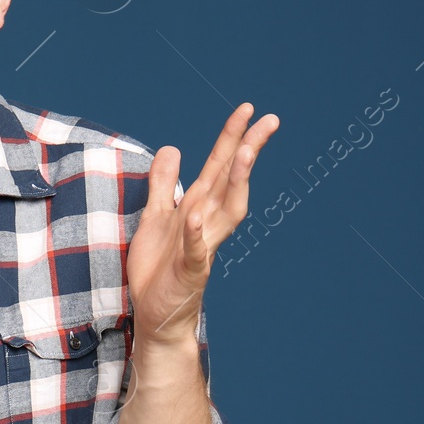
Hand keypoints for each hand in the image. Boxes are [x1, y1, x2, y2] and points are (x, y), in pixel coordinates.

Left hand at [126, 102, 278, 345]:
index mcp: (199, 207)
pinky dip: (196, 233)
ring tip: (243, 154)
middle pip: (231, 180)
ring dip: (235, 182)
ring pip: (225, 210)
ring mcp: (202, 246)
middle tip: (268, 120)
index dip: (232, 138)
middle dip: (248, 149)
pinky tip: (197, 215)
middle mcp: (207, 223)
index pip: (220, 167)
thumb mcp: (155, 216)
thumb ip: (163, 184)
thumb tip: (172, 148)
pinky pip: (195, 249)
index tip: (247, 109)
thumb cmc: (159, 268)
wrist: (156, 314)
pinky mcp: (189, 271)